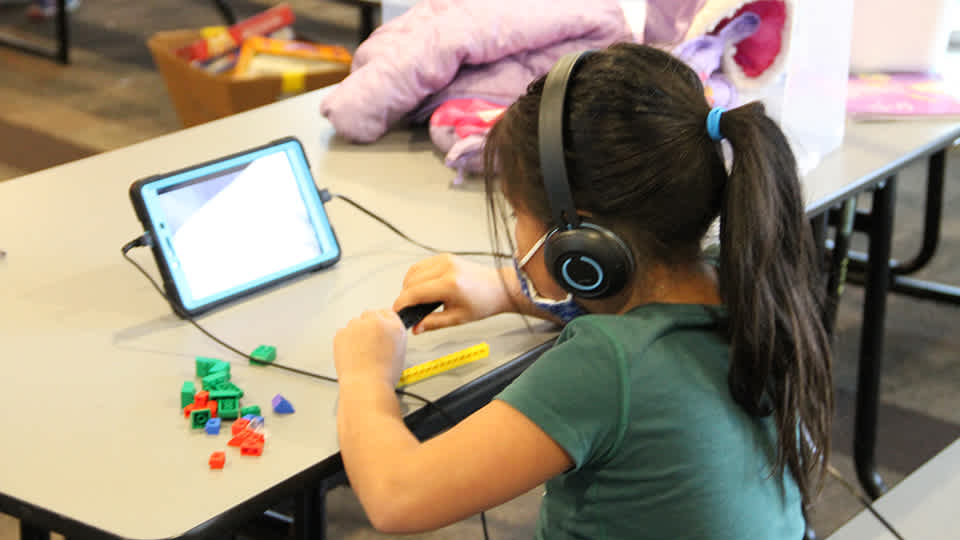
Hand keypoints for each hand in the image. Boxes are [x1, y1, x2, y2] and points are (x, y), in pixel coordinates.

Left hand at [334, 309, 406, 386]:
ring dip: (357, 333)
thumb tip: (384, 332)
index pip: (388, 313)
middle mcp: (375, 322)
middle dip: (369, 325)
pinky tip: (352, 354)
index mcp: (394, 326)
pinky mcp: (341, 333)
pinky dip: (346, 341)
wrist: (365, 385)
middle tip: (370, 343)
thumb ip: (392, 335)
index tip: (379, 329)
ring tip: (361, 352)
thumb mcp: (400, 352)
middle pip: (370, 314)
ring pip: (355, 323)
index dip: (384, 322)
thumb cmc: (383, 375)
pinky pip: (343, 333)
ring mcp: (356, 326)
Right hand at [393, 254, 514, 333]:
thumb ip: (433, 323)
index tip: (397, 311)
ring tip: (416, 300)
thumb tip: (416, 327)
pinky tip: (422, 288)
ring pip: (414, 271)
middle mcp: (447, 268)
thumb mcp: (457, 318)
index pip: (415, 292)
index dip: (402, 303)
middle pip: (411, 280)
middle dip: (405, 296)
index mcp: (450, 284)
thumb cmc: (484, 302)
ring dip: (409, 285)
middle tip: (409, 310)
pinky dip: (416, 277)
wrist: (499, 288)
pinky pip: (422, 265)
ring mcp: (445, 259)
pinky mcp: (445, 257)